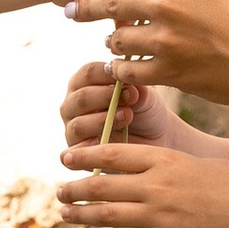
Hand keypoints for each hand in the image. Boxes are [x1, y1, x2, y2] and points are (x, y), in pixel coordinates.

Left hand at [57, 140, 228, 227]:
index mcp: (163, 159)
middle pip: (101, 185)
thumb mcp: (192, 161)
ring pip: (107, 215)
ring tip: (65, 213)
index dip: (85, 156)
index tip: (66, 158)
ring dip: (81, 214)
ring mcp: (159, 214)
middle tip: (60, 190)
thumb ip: (162, 164)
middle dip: (74, 188)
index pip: (113, 153)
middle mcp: (156, 185)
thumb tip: (134, 167)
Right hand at [59, 55, 175, 150]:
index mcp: (84, 83)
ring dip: (103, 120)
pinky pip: (76, 152)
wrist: (155, 140)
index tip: (126, 77)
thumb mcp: (145, 96)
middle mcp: (73, 105)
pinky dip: (91, 148)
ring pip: (79, 125)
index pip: (88, 73)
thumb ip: (136, 89)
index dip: (106, 74)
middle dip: (106, 97)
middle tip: (130, 97)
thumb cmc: (145, 111)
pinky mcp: (77, 154)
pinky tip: (109, 143)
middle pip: (81, 98)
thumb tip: (129, 89)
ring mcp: (73, 129)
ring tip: (127, 116)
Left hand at [71, 0, 228, 109]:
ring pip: (118, 39)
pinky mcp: (172, 72)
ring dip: (111, 42)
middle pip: (111, 0)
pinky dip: (122, 70)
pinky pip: (130, 71)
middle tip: (69, 9)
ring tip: (111, 44)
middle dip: (84, 5)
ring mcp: (169, 39)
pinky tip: (122, 70)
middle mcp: (171, 2)